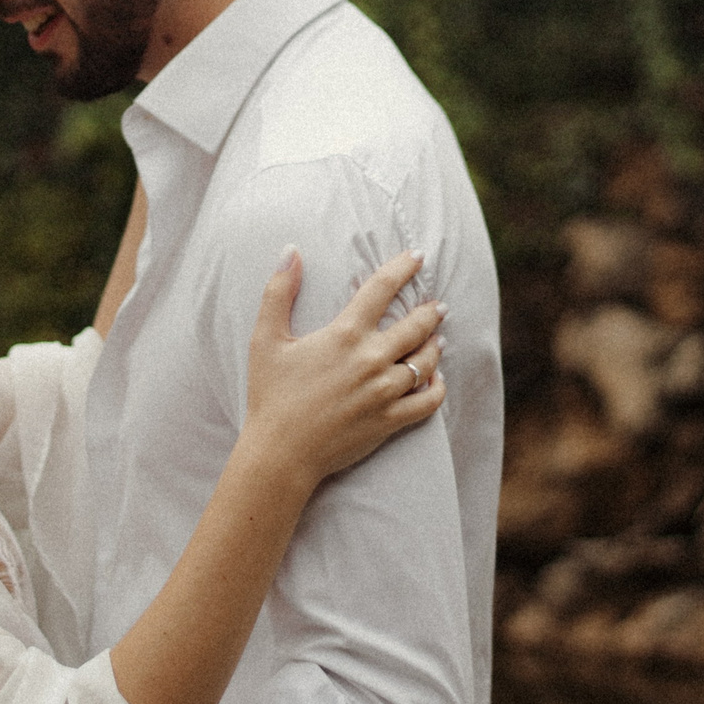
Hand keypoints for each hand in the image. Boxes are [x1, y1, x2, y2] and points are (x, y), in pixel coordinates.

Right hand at [242, 248, 444, 483]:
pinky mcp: (390, 420)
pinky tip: (436, 379)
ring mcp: (384, 391)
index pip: (383, 288)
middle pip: (416, 325)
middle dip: (431, 311)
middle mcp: (372, 359)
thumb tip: (290, 251)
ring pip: (426, 361)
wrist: (281, 453)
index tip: (418, 256)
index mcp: (345, 334)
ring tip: (437, 339)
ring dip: (435, 346)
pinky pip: (428, 401)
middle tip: (438, 305)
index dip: (403, 268)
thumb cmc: (271, 395)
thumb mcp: (266, 340)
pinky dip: (437, 388)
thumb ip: (279, 292)